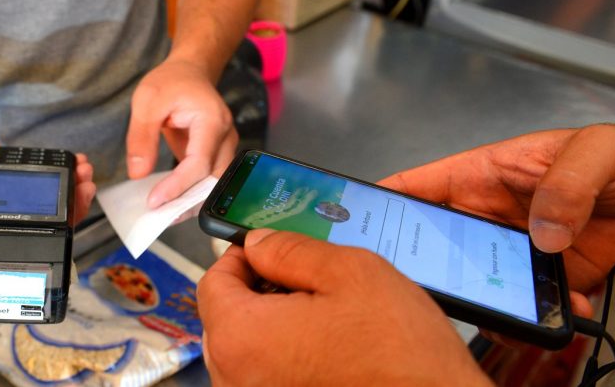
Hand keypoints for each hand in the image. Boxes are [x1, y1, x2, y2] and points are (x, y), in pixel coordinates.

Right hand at [0, 117, 95, 229]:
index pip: (25, 239)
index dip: (53, 231)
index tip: (72, 214)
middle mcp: (4, 216)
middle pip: (49, 220)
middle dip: (73, 205)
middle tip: (85, 188)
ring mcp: (17, 197)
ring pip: (54, 200)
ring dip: (74, 188)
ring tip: (84, 173)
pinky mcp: (23, 177)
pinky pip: (49, 179)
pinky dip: (66, 171)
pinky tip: (76, 162)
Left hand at [126, 58, 236, 207]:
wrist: (190, 72)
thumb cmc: (171, 82)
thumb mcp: (147, 101)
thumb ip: (142, 137)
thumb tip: (138, 173)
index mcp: (212, 120)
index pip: (199, 163)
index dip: (178, 186)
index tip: (155, 202)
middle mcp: (226, 136)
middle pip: (213, 180)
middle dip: (187, 202)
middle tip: (159, 216)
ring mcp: (226, 147)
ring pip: (215, 184)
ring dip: (191, 201)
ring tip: (165, 213)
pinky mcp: (218, 154)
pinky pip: (209, 179)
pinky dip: (192, 193)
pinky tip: (173, 202)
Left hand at [198, 229, 491, 386]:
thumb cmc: (401, 356)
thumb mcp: (351, 272)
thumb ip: (291, 250)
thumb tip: (258, 243)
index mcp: (242, 337)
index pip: (213, 282)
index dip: (239, 256)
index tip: (267, 248)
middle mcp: (238, 378)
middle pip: (226, 317)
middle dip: (258, 290)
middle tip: (302, 277)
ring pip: (247, 348)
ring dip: (273, 324)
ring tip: (322, 314)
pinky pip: (267, 375)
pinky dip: (286, 355)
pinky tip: (327, 346)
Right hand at [378, 124, 614, 318]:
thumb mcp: (598, 150)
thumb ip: (567, 179)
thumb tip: (541, 231)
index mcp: (484, 174)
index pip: (419, 186)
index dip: (381, 201)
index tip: (353, 221)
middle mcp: (490, 215)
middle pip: (434, 241)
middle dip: (419, 262)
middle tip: (411, 283)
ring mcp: (513, 251)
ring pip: (473, 279)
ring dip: (479, 296)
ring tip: (493, 308)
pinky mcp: (541, 281)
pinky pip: (519, 305)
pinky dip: (531, 318)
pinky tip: (557, 314)